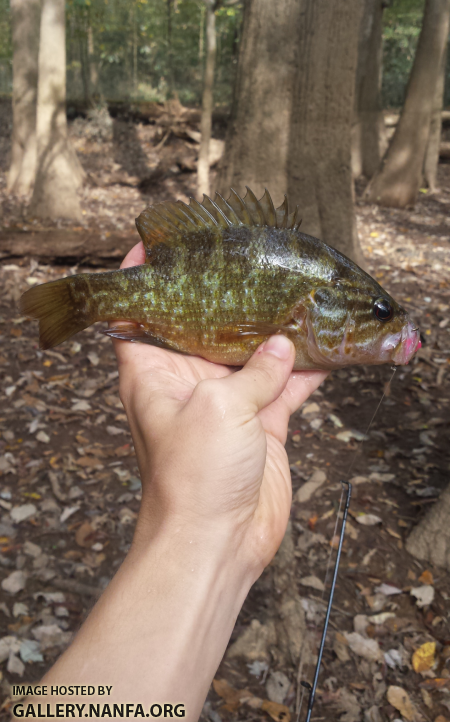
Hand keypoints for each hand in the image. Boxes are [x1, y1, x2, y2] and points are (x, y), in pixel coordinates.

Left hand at [114, 242, 327, 577]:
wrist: (216, 543)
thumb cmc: (193, 478)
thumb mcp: (219, 408)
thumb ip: (254, 371)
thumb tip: (282, 345)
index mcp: (153, 372)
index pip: (138, 314)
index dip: (145, 281)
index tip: (161, 246)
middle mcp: (187, 383)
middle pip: (204, 329)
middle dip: (226, 301)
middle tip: (250, 263)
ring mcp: (226, 404)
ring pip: (250, 357)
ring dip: (272, 335)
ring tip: (295, 299)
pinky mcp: (258, 426)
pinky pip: (282, 388)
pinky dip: (302, 371)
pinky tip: (322, 348)